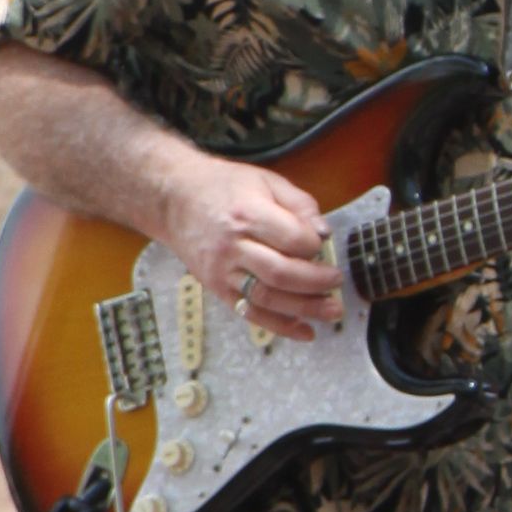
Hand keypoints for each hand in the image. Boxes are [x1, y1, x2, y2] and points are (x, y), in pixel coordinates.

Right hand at [163, 154, 342, 337]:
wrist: (174, 199)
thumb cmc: (223, 188)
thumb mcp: (266, 180)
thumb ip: (300, 204)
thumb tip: (324, 232)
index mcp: (248, 214)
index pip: (292, 239)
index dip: (315, 245)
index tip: (322, 243)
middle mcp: (233, 246)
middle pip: (281, 274)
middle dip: (316, 283)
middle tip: (337, 282)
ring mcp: (223, 271)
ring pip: (267, 298)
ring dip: (304, 309)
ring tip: (332, 311)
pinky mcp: (217, 288)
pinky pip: (250, 313)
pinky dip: (279, 326)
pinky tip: (304, 331)